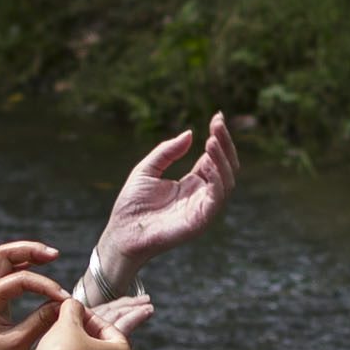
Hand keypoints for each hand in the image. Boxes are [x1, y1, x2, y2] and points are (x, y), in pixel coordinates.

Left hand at [0, 240, 68, 349]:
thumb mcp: (18, 344)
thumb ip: (41, 321)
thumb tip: (63, 305)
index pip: (21, 279)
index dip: (46, 285)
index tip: (64, 299)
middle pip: (4, 254)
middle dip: (30, 250)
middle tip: (54, 254)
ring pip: (5, 261)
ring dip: (27, 255)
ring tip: (50, 257)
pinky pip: (8, 275)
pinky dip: (24, 269)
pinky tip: (40, 271)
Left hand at [93, 113, 238, 278]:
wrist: (121, 233)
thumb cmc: (132, 205)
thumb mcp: (148, 169)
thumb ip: (167, 152)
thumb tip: (190, 133)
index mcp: (192, 184)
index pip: (214, 159)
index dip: (218, 138)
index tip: (217, 117)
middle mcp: (202, 195)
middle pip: (226, 168)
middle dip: (225, 145)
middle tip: (218, 124)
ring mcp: (203, 209)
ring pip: (227, 182)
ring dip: (223, 160)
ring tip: (212, 141)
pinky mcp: (200, 221)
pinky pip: (217, 199)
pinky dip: (218, 180)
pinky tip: (208, 161)